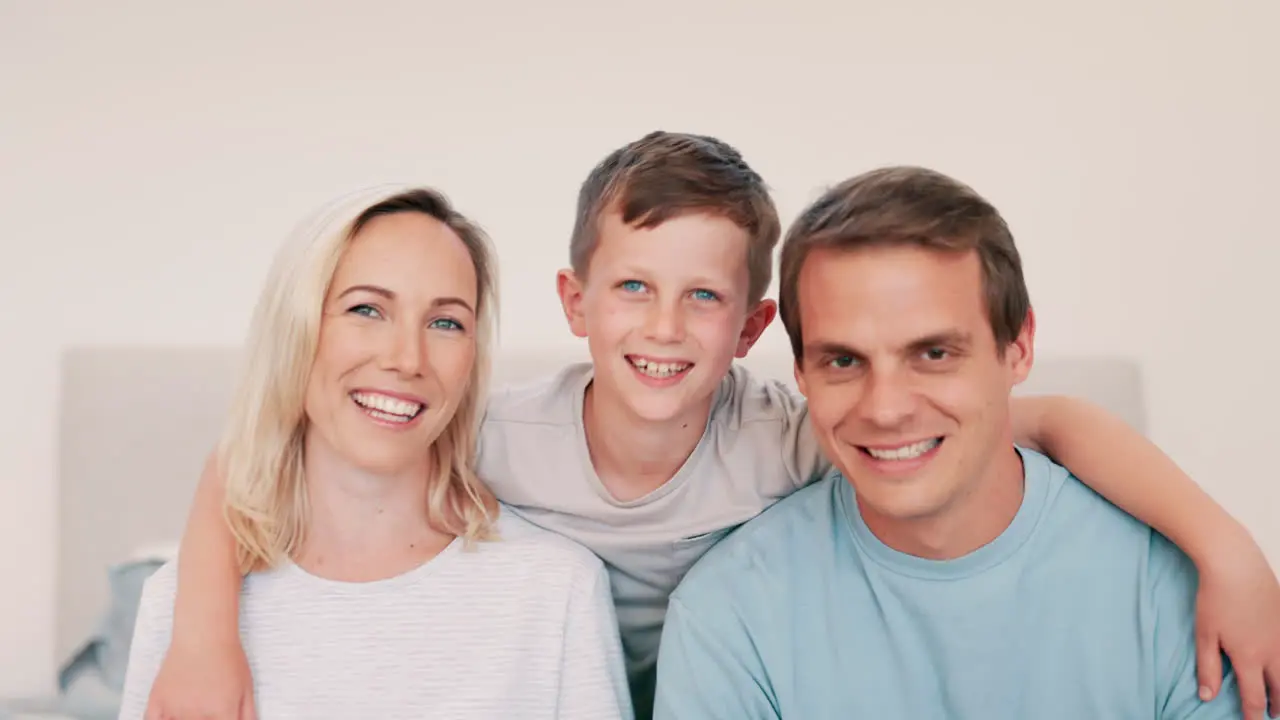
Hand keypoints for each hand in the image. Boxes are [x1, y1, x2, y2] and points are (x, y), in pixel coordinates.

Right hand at [144, 638, 256, 719]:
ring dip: (185, 719)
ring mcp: (175, 710)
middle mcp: (197, 715)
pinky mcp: (157, 702)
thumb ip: (247, 715)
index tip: (221, 717)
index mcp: (222, 713)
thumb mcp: (247, 687)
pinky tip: (171, 716)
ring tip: (193, 706)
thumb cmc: (227, 657)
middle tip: (208, 709)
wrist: (203, 634)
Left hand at [1194, 540, 1279, 718]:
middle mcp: (1272, 651)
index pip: (1254, 696)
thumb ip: (1206, 667)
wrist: (1237, 565)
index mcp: (1248, 657)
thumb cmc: (1215, 599)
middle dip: (1278, 705)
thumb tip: (1207, 696)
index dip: (1253, 715)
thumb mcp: (1204, 634)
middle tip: (1273, 714)